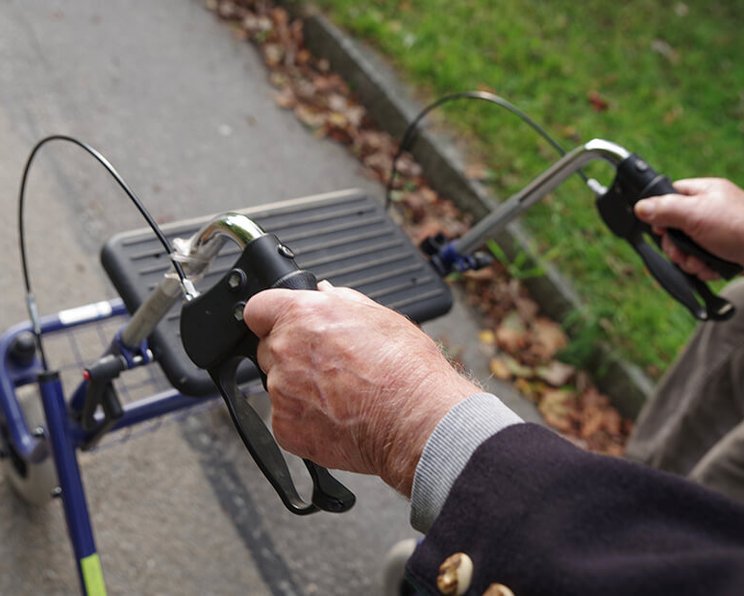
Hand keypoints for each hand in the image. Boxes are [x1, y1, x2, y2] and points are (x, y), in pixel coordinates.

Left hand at [244, 282, 478, 496]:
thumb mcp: (380, 316)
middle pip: (269, 348)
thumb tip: (325, 292)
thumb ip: (342, 300)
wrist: (416, 418)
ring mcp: (281, 392)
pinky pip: (286, 419)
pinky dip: (305, 420)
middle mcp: (284, 350)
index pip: (258, 308)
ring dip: (299, 389)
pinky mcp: (285, 428)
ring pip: (279, 386)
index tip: (283, 325)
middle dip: (291, 354)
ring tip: (341, 395)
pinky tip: (337, 416)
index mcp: (302, 315)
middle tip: (330, 365)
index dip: (271, 316)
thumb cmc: (405, 368)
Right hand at [634, 178, 743, 279]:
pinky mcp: (722, 252)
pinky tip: (712, 268)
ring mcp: (716, 233)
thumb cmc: (740, 227)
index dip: (659, 215)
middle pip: (673, 229)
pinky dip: (703, 268)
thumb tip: (639, 207)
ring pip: (685, 249)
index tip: (662, 229)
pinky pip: (700, 262)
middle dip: (675, 247)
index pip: (669, 197)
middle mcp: (709, 212)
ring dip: (688, 261)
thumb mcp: (695, 214)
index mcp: (703, 193)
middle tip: (683, 252)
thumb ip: (664, 209)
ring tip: (701, 262)